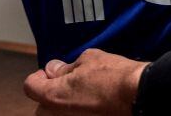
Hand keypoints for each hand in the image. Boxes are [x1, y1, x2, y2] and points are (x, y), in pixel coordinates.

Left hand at [23, 48, 148, 114]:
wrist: (140, 96)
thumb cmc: (114, 76)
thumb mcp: (87, 60)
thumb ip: (65, 68)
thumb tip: (54, 70)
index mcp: (53, 96)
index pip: (30, 87)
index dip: (40, 76)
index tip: (51, 72)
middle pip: (41, 108)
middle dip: (50, 95)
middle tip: (67, 84)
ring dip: (64, 107)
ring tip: (82, 96)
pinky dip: (79, 113)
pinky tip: (92, 106)